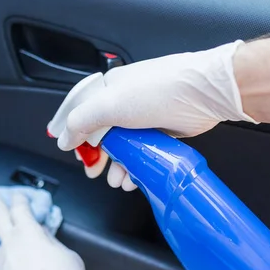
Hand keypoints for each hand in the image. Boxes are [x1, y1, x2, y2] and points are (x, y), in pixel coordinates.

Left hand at [0, 192, 96, 269]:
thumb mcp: (69, 256)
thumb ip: (52, 243)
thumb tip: (44, 238)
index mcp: (29, 235)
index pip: (21, 210)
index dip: (20, 201)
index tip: (18, 197)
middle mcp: (11, 250)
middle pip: (0, 221)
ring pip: (1, 254)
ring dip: (7, 250)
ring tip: (17, 254)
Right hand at [48, 41, 256, 189]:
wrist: (204, 93)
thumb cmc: (160, 90)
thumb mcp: (109, 104)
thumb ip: (81, 121)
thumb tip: (65, 138)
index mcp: (108, 89)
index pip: (80, 109)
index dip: (70, 129)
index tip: (66, 148)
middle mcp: (125, 102)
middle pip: (100, 132)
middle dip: (94, 154)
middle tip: (92, 169)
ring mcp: (144, 117)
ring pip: (122, 145)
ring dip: (116, 165)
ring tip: (116, 179)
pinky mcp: (161, 130)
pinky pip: (141, 152)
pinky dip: (135, 167)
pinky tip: (133, 177)